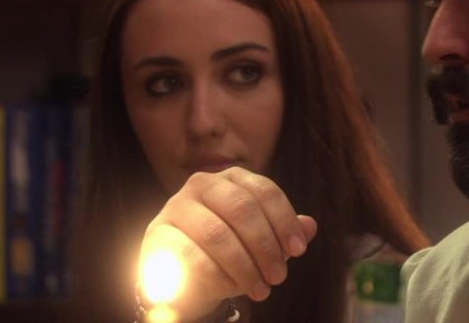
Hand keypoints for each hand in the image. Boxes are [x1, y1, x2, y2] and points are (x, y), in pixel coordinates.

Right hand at [138, 166, 317, 319]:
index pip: (264, 191)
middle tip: (280, 276)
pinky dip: (217, 276)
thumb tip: (310, 227)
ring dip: (245, 266)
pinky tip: (231, 290)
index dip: (284, 221)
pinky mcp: (158, 235)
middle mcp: (202, 184)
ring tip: (262, 290)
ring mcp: (176, 207)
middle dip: (266, 246)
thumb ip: (284, 231)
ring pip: (217, 234)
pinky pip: (192, 256)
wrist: (184, 276)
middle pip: (242, 209)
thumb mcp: (261, 240)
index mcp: (232, 178)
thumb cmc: (229, 251)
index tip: (298, 250)